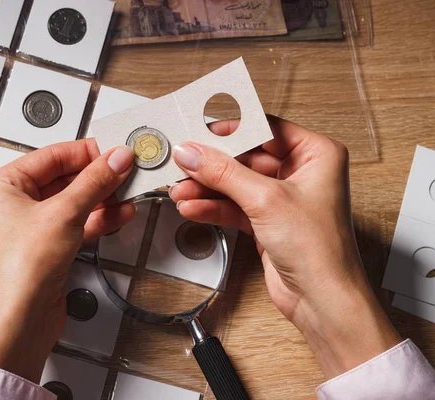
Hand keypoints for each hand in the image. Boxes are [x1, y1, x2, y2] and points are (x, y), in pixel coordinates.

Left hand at [0, 140, 134, 381]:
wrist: (17, 325)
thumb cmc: (18, 272)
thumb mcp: (63, 214)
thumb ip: (94, 182)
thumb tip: (117, 157)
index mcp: (5, 185)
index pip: (53, 156)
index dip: (87, 152)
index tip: (117, 149)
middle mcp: (15, 204)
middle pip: (65, 178)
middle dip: (99, 176)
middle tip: (129, 169)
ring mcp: (33, 228)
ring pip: (75, 202)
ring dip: (103, 198)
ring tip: (130, 190)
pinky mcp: (49, 249)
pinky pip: (78, 224)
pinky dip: (99, 219)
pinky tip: (121, 213)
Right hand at [169, 116, 400, 378]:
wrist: (322, 301)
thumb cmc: (320, 250)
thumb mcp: (266, 199)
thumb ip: (224, 173)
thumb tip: (193, 153)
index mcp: (316, 154)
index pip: (265, 129)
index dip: (231, 130)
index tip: (199, 131)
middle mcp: (301, 173)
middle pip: (246, 157)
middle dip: (212, 165)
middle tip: (183, 162)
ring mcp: (282, 198)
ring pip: (236, 183)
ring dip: (207, 188)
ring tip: (180, 189)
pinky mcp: (267, 221)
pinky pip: (234, 206)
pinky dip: (213, 207)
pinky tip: (192, 207)